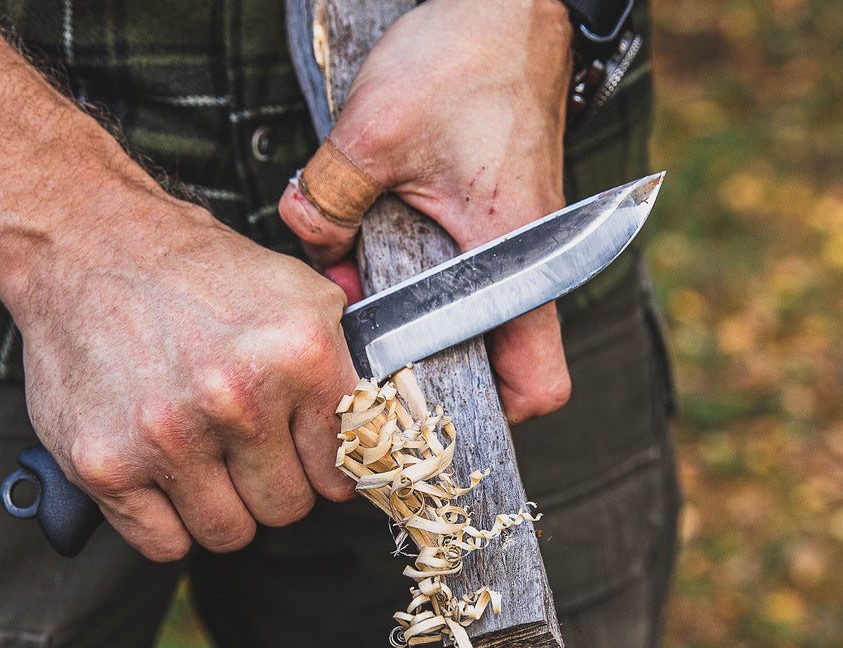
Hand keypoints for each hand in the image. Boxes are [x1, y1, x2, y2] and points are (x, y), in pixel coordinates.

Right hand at [10, 193, 358, 561]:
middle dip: (271, 483)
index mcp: (298, 354)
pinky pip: (164, 544)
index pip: (345, 469)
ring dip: (220, 505)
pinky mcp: (107, 465)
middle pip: (288, 508)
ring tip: (201, 454)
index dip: (324, 464)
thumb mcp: (296, 292)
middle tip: (242, 444)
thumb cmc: (193, 272)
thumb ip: (343, 364)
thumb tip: (384, 435)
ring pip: (230, 533)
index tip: (303, 452)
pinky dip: (165, 521)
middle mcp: (238, 398)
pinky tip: (161, 474)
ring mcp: (169, 437)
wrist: (88, 246)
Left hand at [279, 0, 574, 422]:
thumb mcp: (374, 135)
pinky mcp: (489, 215)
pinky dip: (411, 275)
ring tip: (349, 301)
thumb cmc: (465, 60)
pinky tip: (360, 254)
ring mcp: (511, 240)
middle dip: (424, 366)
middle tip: (360, 363)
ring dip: (409, 316)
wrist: (506, 1)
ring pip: (463, 313)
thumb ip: (328, 202)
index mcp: (521, 258)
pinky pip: (452, 269)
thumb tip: (306, 244)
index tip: (420, 409)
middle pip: (488, 358)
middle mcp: (527, 261)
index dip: (486, 413)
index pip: (536, 382)